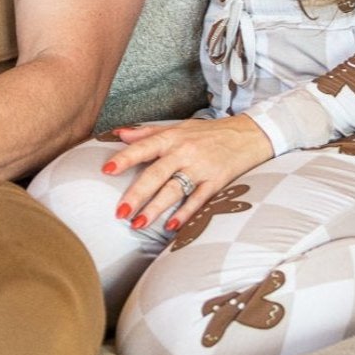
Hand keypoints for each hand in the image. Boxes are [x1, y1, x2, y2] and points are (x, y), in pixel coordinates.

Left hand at [102, 115, 273, 233]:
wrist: (248, 134)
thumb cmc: (208, 132)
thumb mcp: (178, 127)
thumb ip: (148, 133)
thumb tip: (119, 134)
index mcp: (172, 138)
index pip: (143, 147)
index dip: (124, 158)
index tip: (106, 170)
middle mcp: (184, 152)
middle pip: (156, 174)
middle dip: (136, 194)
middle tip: (119, 212)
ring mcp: (201, 168)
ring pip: (174, 190)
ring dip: (155, 209)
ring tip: (137, 224)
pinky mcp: (217, 182)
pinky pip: (199, 200)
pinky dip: (185, 214)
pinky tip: (171, 227)